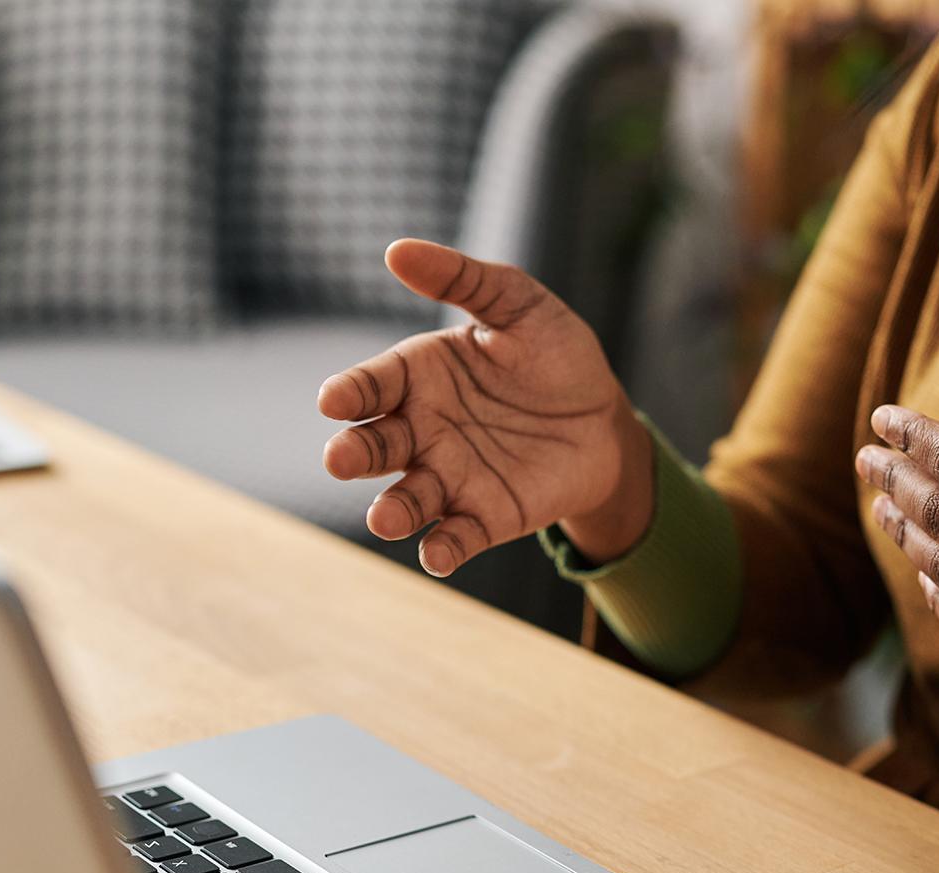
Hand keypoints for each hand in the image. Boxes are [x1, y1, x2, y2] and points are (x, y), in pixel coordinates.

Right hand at [319, 239, 652, 575]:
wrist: (605, 418)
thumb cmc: (554, 355)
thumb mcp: (519, 304)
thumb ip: (464, 280)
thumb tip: (397, 250)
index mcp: (419, 376)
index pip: (372, 385)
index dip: (350, 393)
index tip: (333, 400)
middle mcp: (422, 431)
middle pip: (375, 446)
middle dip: (354, 454)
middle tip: (340, 459)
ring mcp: (450, 477)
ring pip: (408, 499)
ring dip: (392, 511)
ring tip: (384, 520)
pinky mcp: (485, 517)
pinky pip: (456, 537)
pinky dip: (443, 549)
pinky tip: (437, 555)